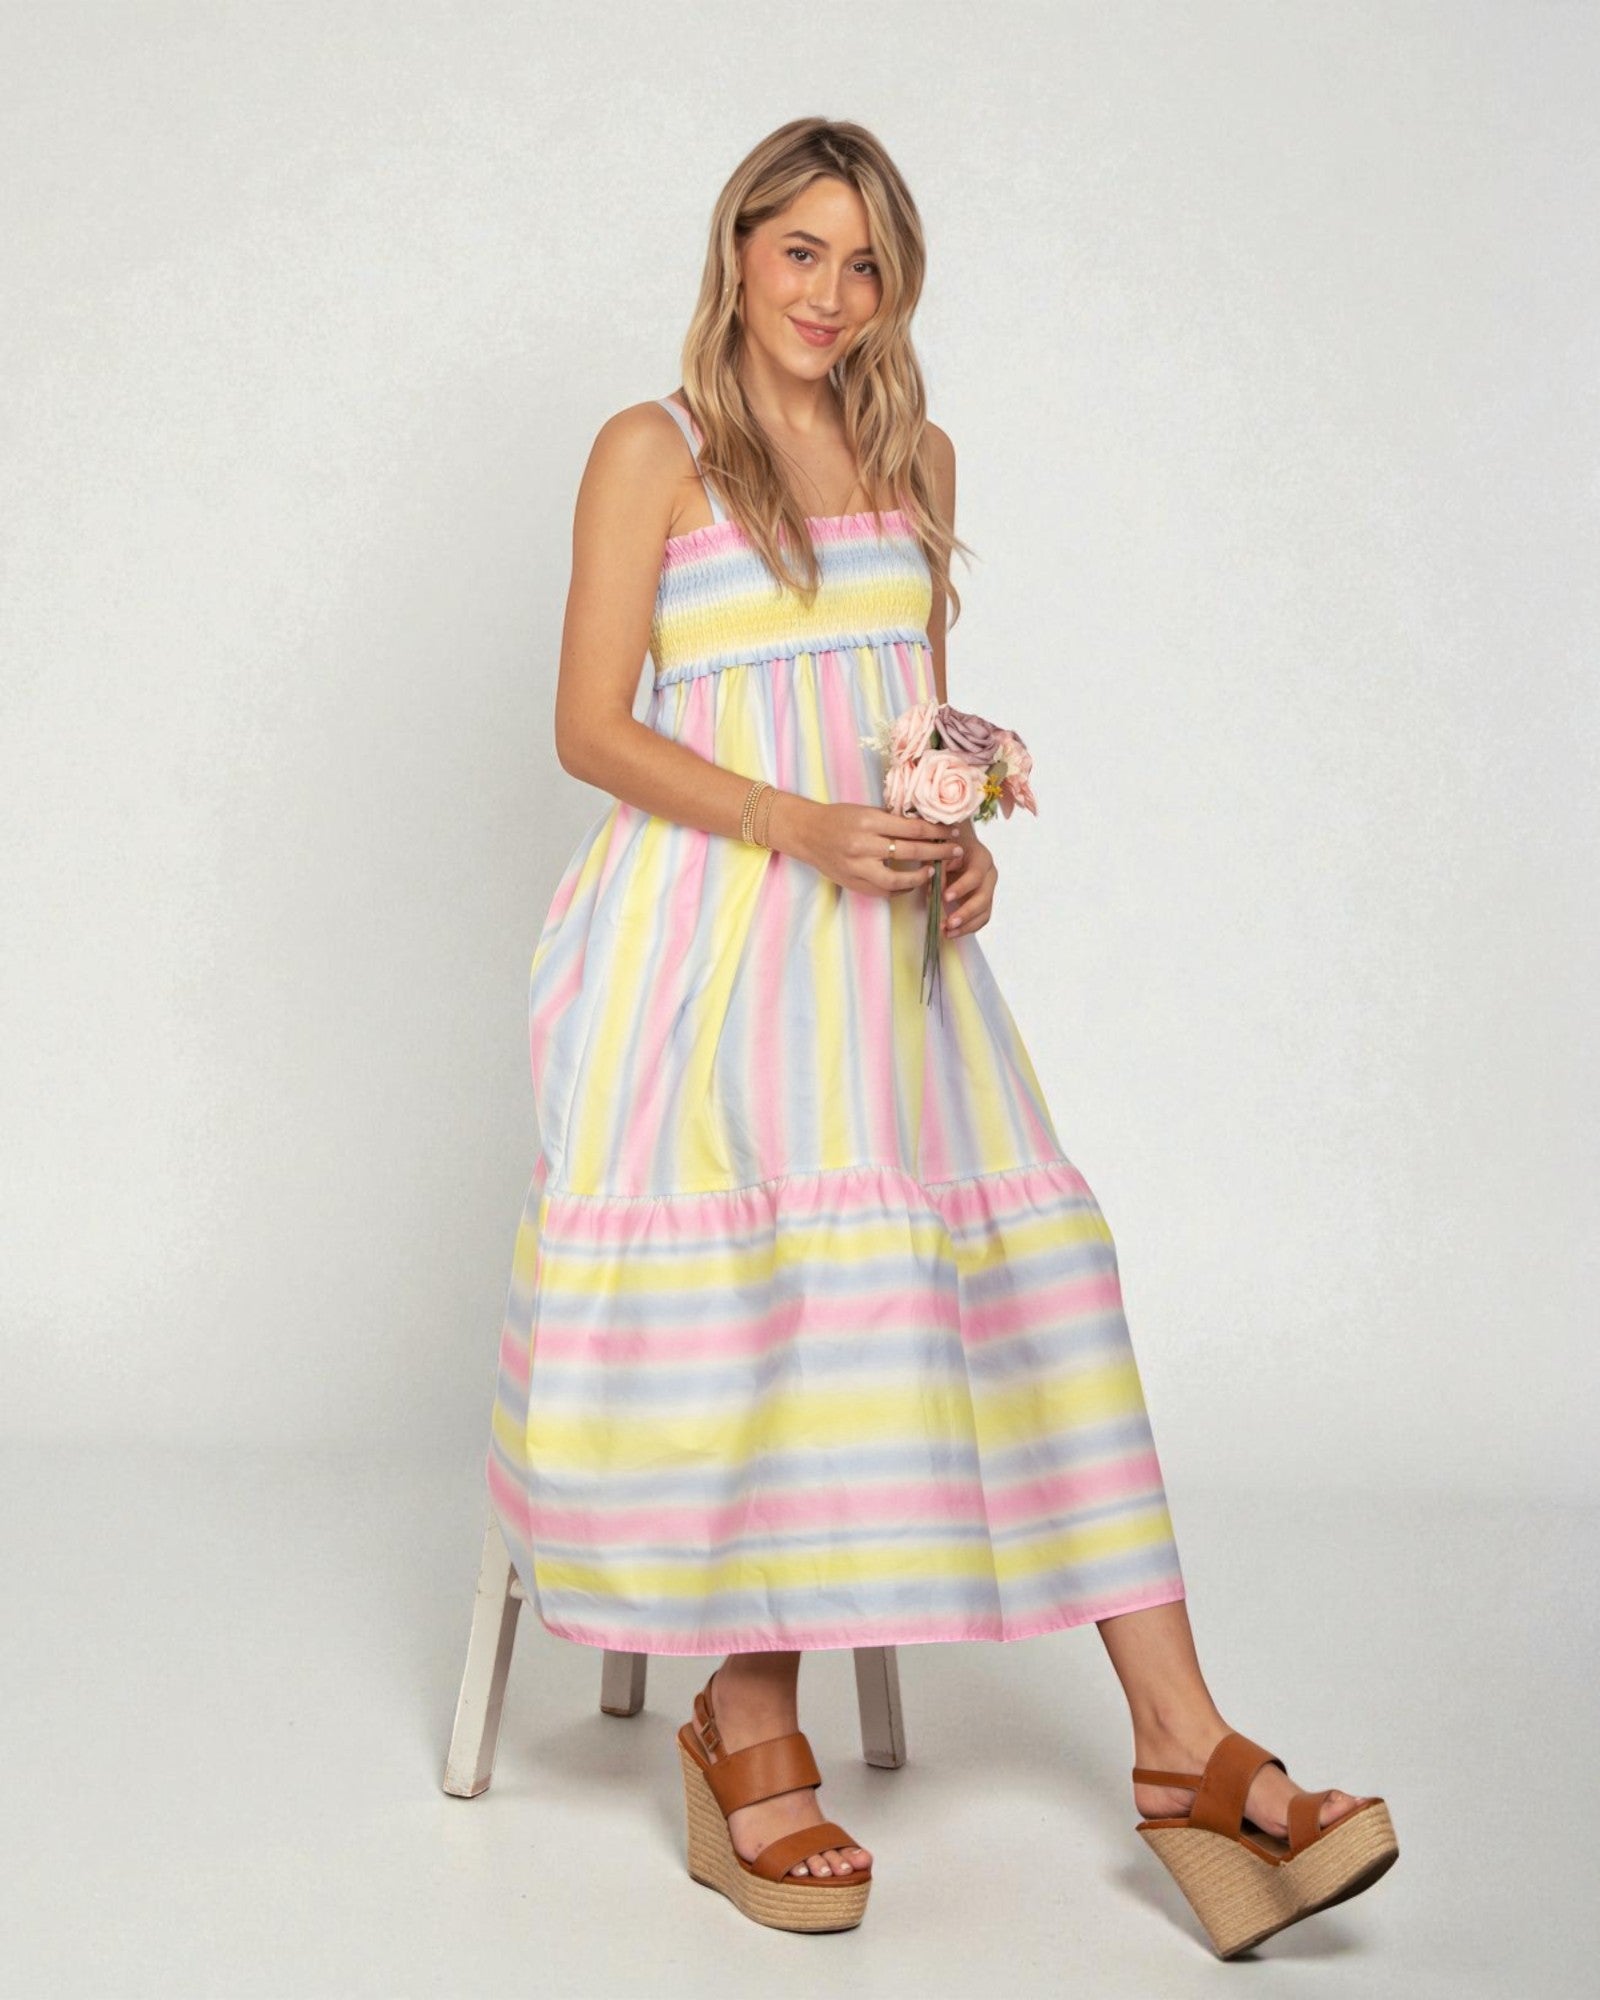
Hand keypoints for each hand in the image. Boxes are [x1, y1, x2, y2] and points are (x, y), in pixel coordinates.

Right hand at [774, 798, 966, 898]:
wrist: (807, 833)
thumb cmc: (838, 817)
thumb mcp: (865, 810)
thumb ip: (891, 820)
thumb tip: (926, 826)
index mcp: (869, 820)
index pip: (913, 828)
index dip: (937, 831)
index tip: (953, 832)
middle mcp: (863, 845)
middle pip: (911, 851)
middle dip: (938, 852)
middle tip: (956, 851)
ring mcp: (857, 867)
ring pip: (898, 879)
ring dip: (921, 876)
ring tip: (933, 872)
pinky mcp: (853, 883)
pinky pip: (884, 891)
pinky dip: (901, 889)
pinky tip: (912, 883)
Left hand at [937, 821, 996, 935]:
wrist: (958, 846)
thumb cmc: (947, 848)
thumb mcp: (941, 854)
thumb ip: (938, 870)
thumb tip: (934, 892)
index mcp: (981, 858)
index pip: (975, 875)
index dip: (962, 887)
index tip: (946, 897)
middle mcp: (989, 875)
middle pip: (984, 897)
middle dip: (966, 912)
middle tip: (949, 923)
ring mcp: (989, 890)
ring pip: (984, 912)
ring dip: (967, 925)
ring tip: (948, 932)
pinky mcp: (984, 902)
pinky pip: (981, 919)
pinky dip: (968, 928)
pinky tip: (952, 933)